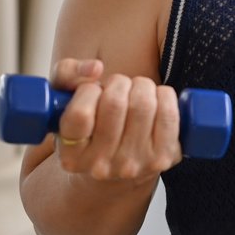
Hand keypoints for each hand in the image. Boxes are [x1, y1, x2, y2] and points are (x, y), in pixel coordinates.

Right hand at [49, 57, 182, 186]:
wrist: (120, 162)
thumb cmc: (92, 123)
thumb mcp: (66, 99)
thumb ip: (67, 73)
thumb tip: (95, 68)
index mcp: (72, 156)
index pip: (80, 114)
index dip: (88, 91)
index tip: (93, 90)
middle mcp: (101, 166)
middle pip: (115, 104)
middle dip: (118, 83)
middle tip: (118, 88)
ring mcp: (134, 164)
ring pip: (143, 104)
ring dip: (141, 86)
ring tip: (136, 93)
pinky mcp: (163, 157)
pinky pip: (169, 113)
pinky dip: (164, 95)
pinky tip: (156, 99)